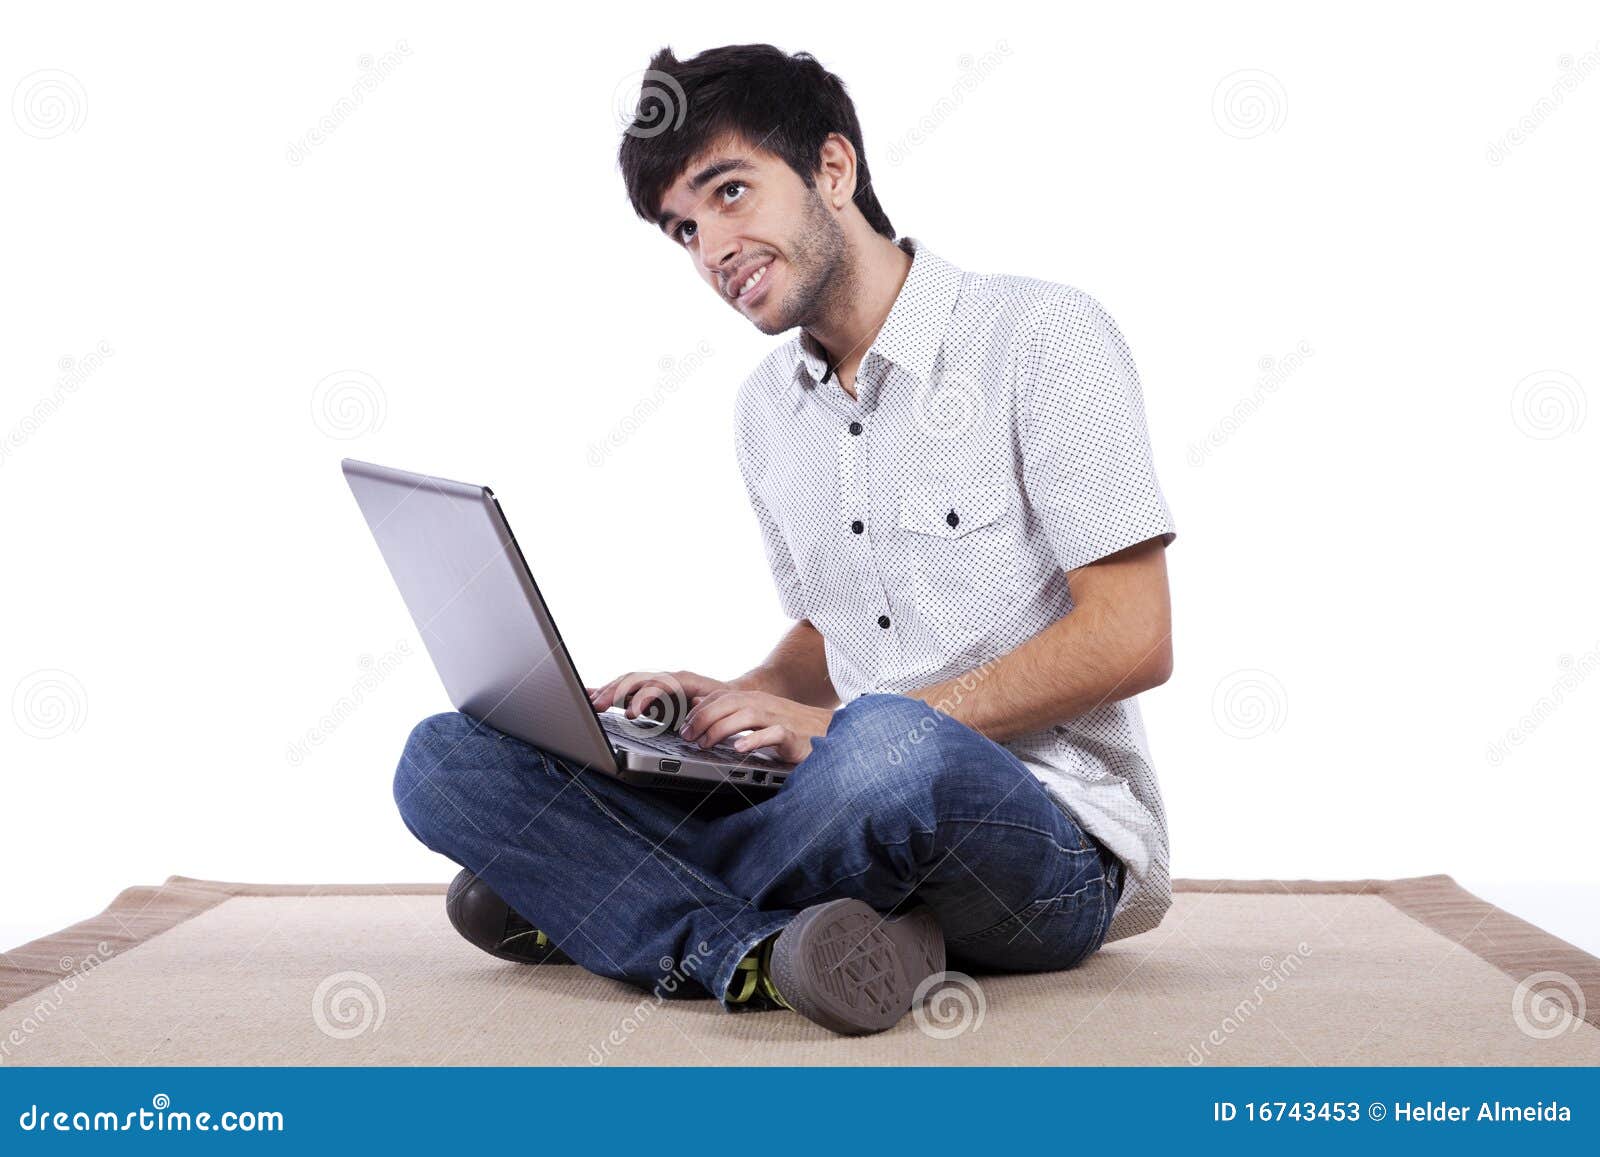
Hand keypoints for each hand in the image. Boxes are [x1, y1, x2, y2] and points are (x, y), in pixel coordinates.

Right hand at [587, 670, 727, 728]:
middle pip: (635, 679)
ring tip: (590, 703)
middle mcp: (666, 678)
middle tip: (596, 706)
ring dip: (607, 691)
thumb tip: (696, 706)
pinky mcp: (649, 692)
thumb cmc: (722, 701)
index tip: (630, 713)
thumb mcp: (717, 705)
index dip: (641, 698)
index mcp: (682, 680)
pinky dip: (607, 690)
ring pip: (627, 682)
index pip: (656, 685)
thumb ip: (704, 707)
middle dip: (614, 692)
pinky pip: (626, 688)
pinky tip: (589, 693)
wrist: (728, 694)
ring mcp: (656, 683)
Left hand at [678, 688, 831, 762]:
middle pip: (729, 703)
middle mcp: (765, 705)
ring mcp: (779, 719)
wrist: (828, 732)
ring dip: (722, 729)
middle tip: (689, 736)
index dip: (699, 710)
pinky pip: (772, 734)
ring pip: (746, 716)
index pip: (721, 697)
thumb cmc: (791, 726)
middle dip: (705, 718)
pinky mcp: (793, 736)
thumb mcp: (757, 715)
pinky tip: (738, 749)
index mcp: (755, 700)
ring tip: (706, 743)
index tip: (684, 727)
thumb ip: (729, 709)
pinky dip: (754, 740)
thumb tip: (699, 703)